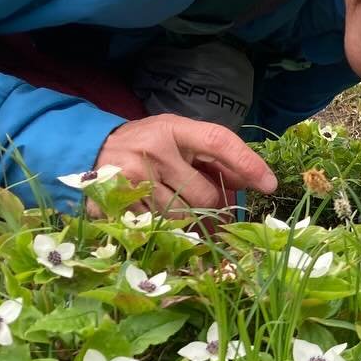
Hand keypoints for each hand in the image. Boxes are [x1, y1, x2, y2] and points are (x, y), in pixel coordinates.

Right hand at [94, 114, 276, 215]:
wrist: (90, 149)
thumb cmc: (147, 144)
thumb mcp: (179, 138)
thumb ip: (213, 157)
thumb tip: (254, 181)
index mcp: (172, 129)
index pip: (219, 141)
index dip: (248, 163)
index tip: (270, 184)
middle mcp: (153, 151)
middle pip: (205, 195)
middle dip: (213, 206)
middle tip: (208, 205)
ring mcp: (132, 180)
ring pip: (183, 219)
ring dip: (190, 222)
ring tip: (178, 208)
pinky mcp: (116, 205)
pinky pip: (158, 230)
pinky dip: (166, 230)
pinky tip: (158, 216)